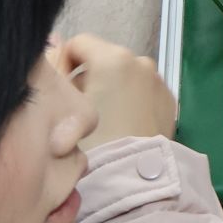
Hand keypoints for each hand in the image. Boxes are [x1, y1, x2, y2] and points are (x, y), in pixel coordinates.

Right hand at [61, 33, 175, 148]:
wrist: (134, 182)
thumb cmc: (92, 144)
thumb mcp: (63, 107)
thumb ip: (52, 67)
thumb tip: (53, 40)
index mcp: (113, 57)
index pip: (78, 43)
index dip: (64, 65)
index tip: (62, 95)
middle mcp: (141, 61)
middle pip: (102, 60)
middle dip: (88, 80)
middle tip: (79, 116)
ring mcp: (159, 81)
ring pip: (122, 76)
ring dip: (109, 91)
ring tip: (101, 125)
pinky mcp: (169, 102)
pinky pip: (141, 92)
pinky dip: (130, 102)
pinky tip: (121, 129)